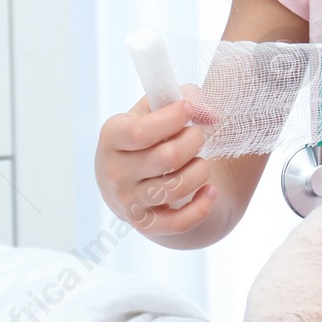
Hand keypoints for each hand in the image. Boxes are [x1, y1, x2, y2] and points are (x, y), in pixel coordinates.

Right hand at [95, 95, 217, 238]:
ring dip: (201, 169)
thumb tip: (210, 114)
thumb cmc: (146, 135)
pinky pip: (178, 223)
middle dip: (194, 140)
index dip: (174, 118)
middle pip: (168, 158)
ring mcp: (127, 201)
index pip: (141, 132)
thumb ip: (180, 97)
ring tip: (201, 161)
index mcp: (112, 137)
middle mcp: (114, 172)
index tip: (189, 108)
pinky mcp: (144, 224)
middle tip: (198, 134)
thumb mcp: (153, 109)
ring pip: (177, 187)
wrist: (127, 177)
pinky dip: (202, 207)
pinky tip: (210, 190)